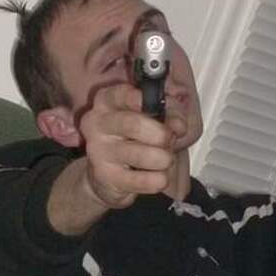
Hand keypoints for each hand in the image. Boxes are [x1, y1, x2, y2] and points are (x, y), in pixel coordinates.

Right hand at [79, 83, 185, 208]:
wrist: (111, 175)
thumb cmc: (135, 138)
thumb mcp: (153, 118)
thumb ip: (169, 114)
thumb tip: (179, 125)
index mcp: (107, 101)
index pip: (123, 94)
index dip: (145, 101)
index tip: (163, 109)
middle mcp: (96, 123)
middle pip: (134, 125)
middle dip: (162, 134)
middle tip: (171, 140)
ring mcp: (98, 151)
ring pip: (142, 155)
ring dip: (164, 159)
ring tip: (165, 160)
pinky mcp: (105, 177)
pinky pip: (143, 180)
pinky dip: (159, 179)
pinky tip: (158, 176)